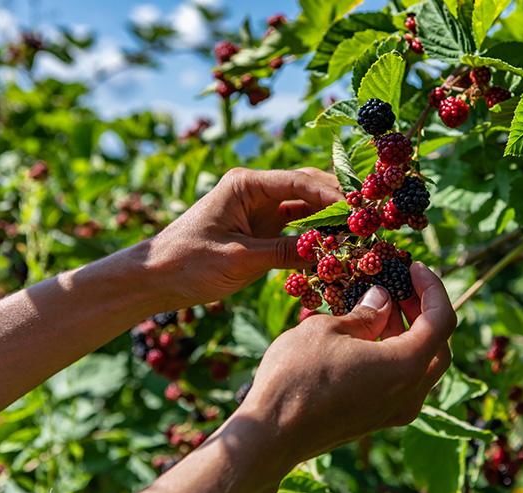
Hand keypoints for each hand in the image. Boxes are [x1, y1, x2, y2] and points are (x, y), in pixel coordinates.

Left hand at [145, 167, 343, 308]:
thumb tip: (329, 253)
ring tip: (357, 236)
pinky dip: (315, 238)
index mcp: (246, 185)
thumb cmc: (188, 262)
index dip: (333, 196)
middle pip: (308, 190)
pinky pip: (296, 230)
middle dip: (337, 204)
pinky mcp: (261, 232)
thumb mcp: (239, 259)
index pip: (300, 182)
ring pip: (306, 210)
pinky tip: (335, 249)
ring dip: (329, 222)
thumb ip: (285, 252)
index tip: (358, 213)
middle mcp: (256, 192)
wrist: (155, 279)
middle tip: (367, 221)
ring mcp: (260, 211)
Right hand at [237, 262, 455, 464]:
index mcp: (407, 367)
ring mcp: (395, 412)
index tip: (414, 267)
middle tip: (400, 285)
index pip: (441, 320)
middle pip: (437, 346)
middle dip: (422, 311)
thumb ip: (365, 313)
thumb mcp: (328, 330)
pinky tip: (365, 335)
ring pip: (419, 366)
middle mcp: (410, 394)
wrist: (270, 435)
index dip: (432, 288)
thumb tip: (381, 299)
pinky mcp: (376, 420)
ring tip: (379, 304)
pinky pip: (399, 382)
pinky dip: (393, 354)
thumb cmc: (297, 376)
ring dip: (407, 332)